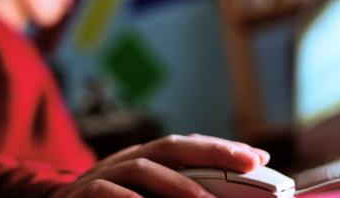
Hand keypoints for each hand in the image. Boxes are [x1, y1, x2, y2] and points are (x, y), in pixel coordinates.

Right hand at [53, 134, 269, 197]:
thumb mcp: (145, 193)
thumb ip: (176, 188)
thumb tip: (217, 196)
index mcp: (145, 158)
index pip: (186, 146)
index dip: (221, 148)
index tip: (258, 158)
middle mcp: (127, 159)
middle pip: (171, 147)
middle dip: (212, 152)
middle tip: (249, 163)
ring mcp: (103, 174)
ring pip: (143, 169)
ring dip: (178, 184)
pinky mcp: (82, 194)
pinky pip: (105, 193)